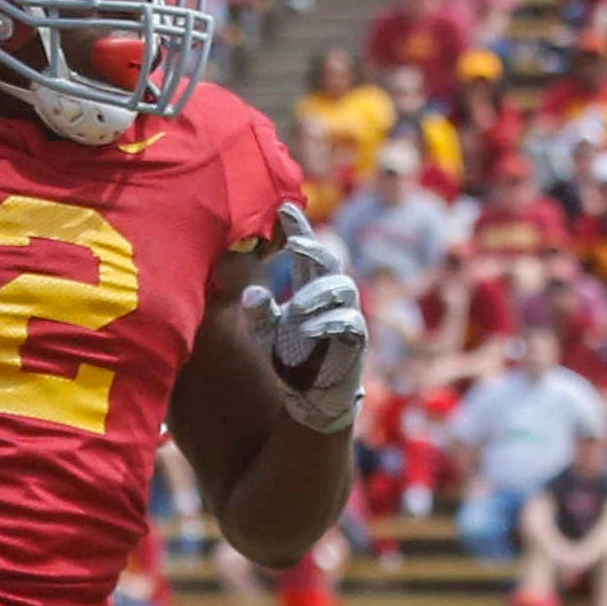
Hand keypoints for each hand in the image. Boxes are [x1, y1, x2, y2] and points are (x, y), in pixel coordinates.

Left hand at [247, 208, 368, 433]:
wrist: (311, 398)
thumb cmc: (290, 359)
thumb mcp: (267, 335)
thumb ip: (260, 313)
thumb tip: (250, 294)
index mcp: (308, 288)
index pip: (305, 251)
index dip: (298, 228)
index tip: (284, 207)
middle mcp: (330, 296)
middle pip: (328, 261)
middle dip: (313, 248)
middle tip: (294, 242)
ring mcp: (346, 314)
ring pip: (340, 288)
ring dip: (316, 294)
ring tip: (294, 308)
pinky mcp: (356, 340)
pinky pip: (348, 322)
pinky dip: (328, 323)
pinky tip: (308, 329)